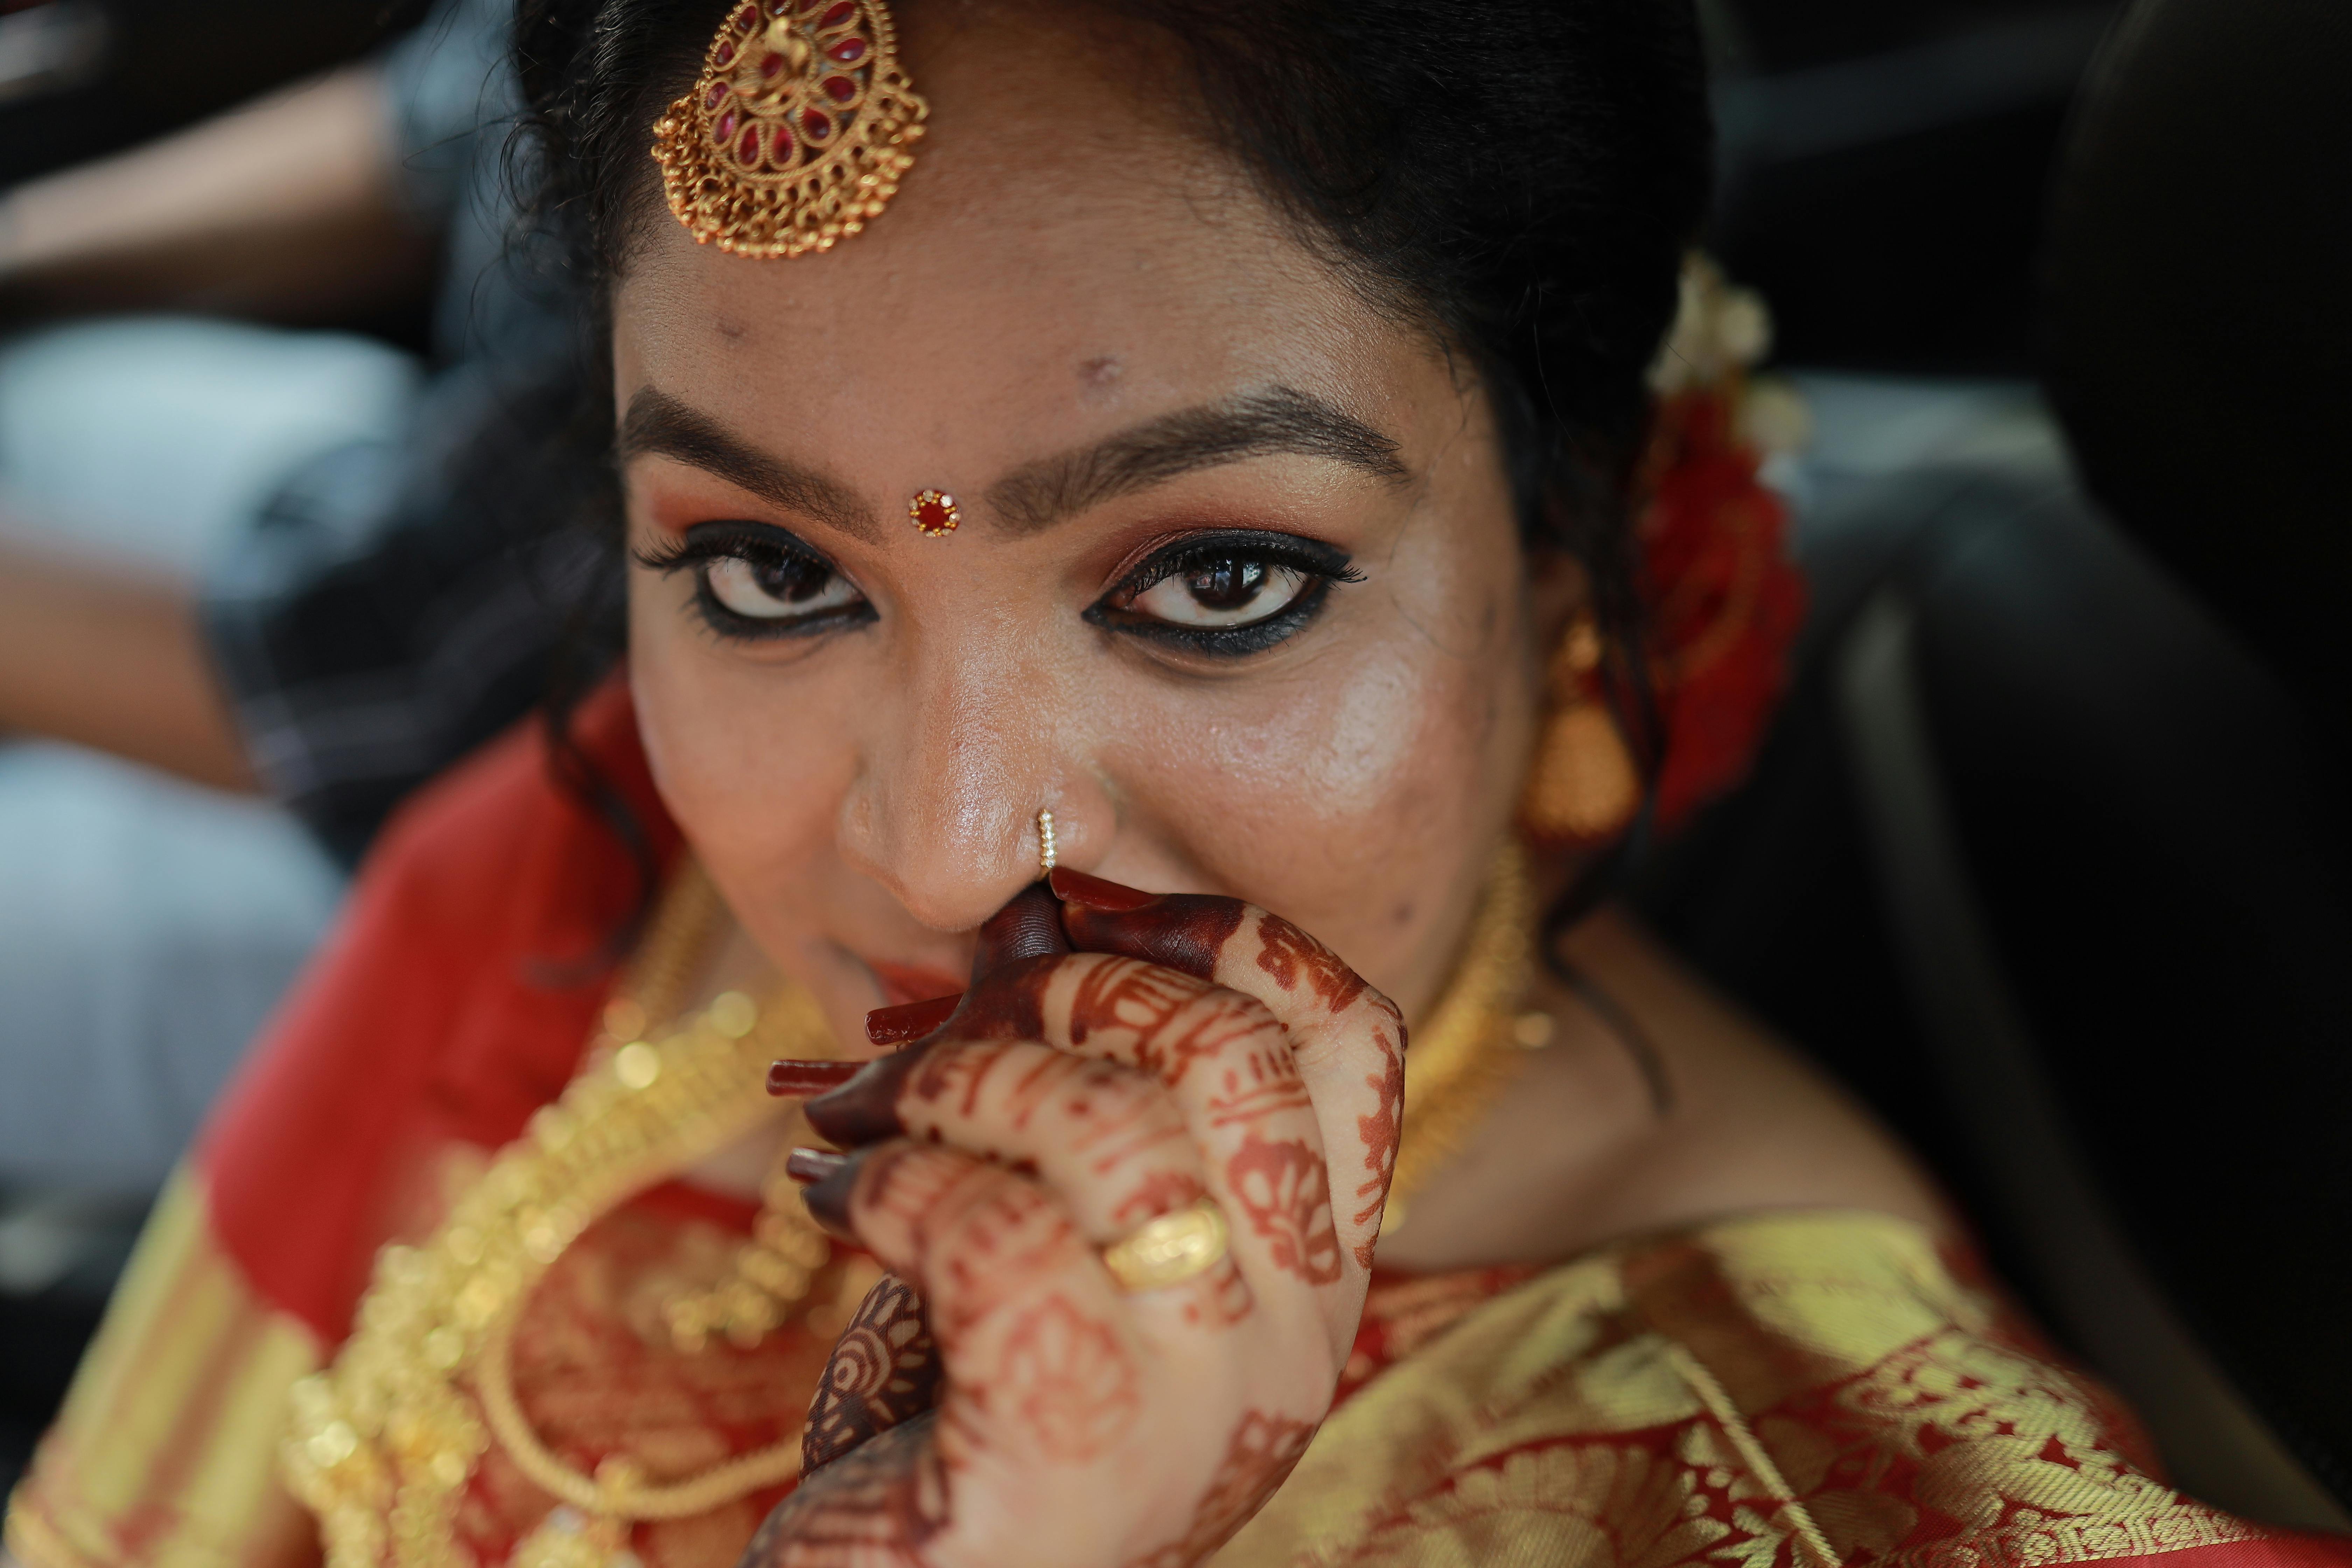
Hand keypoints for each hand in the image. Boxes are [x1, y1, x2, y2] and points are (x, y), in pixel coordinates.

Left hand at [751, 873, 1405, 1566]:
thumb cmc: (976, 1414)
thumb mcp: (1051, 1230)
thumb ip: (1065, 1088)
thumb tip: (1031, 913)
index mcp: (1312, 1272)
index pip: (1354, 1035)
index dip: (1230, 931)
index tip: (1090, 907)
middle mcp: (1291, 1339)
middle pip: (1229, 1054)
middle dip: (1062, 995)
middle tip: (939, 1035)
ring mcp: (1198, 1408)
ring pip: (1110, 1130)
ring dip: (949, 1084)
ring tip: (859, 1117)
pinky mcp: (1073, 1460)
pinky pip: (994, 1235)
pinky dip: (884, 1185)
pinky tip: (831, 1197)